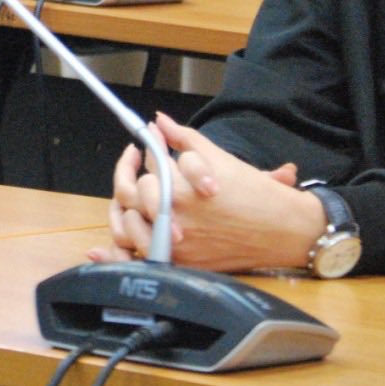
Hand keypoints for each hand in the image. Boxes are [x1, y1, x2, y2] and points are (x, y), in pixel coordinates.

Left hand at [89, 112, 322, 271]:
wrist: (285, 229)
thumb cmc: (255, 192)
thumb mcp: (218, 157)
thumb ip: (183, 138)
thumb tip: (158, 122)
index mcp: (179, 188)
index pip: (145, 169)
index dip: (141, 155)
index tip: (143, 148)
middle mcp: (174, 218)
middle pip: (131, 198)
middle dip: (129, 179)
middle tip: (134, 168)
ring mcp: (177, 244)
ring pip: (129, 230)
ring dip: (123, 212)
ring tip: (130, 201)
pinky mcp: (183, 264)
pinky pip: (141, 261)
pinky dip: (117, 256)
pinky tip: (99, 251)